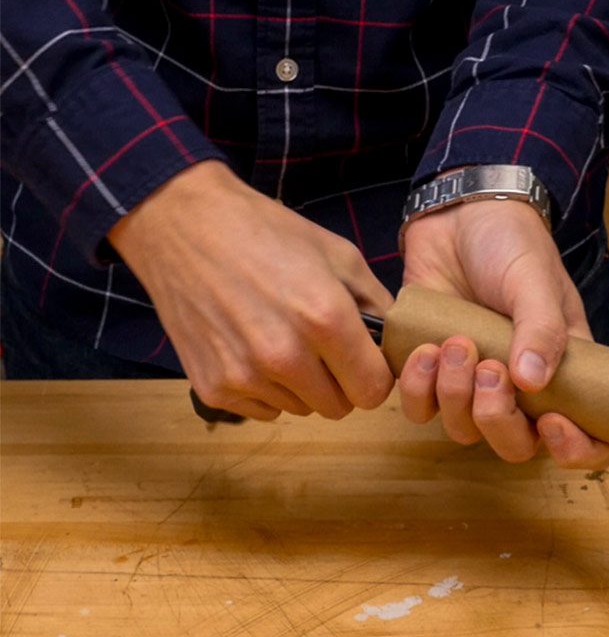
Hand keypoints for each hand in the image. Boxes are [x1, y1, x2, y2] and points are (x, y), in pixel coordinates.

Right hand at [108, 161, 395, 420]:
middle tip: (323, 347)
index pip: (374, 390)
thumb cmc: (266, 234)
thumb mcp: (339, 255)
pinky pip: (263, 409)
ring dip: (302, 385)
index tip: (364, 358)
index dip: (374, 375)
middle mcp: (284, 356)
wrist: (183, 227)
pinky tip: (252, 346)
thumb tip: (397, 344)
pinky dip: (266, 388)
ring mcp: (244, 377)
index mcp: (325, 319)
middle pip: (339, 407)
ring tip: (282, 338)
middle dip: (340, 382)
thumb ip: (377, 305)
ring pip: (301, 409)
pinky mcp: (212, 388)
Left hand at [397, 199, 608, 469]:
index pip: (589, 437)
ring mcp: (474, 382)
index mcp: (565, 370)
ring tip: (455, 343)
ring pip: (465, 430)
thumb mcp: (534, 280)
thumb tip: (533, 383)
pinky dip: (420, 388)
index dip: (576, 450)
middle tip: (490, 370)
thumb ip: (540, 328)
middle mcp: (522, 387)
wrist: (458, 214)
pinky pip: (421, 409)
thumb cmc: (511, 244)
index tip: (552, 423)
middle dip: (499, 420)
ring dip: (456, 396)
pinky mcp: (432, 371)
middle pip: (516, 445)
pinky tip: (426, 349)